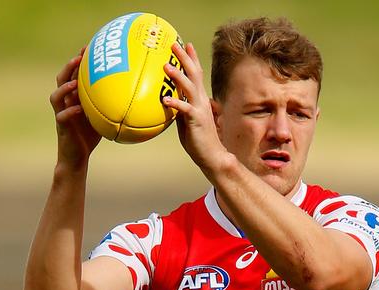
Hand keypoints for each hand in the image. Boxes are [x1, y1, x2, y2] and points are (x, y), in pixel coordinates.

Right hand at [49, 47, 100, 168]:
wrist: (77, 157)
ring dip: (65, 87)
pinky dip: (69, 111)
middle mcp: (66, 103)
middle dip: (70, 66)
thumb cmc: (91, 136)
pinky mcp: (62, 128)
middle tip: (80, 56)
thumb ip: (112, 105)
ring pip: (56, 96)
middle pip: (62, 79)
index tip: (89, 47)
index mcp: (74, 98)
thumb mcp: (104, 116)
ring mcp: (61, 114)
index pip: (74, 75)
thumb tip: (137, 95)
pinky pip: (62, 117)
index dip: (79, 61)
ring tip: (74, 81)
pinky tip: (77, 108)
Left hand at [162, 43, 228, 172]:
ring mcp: (200, 110)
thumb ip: (180, 109)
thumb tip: (169, 101)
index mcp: (200, 100)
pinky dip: (175, 103)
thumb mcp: (187, 121)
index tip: (185, 45)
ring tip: (167, 66)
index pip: (196, 75)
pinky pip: (185, 110)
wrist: (213, 156)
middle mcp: (201, 101)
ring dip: (178, 76)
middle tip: (175, 45)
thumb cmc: (199, 140)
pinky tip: (165, 99)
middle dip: (185, 59)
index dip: (191, 59)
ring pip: (189, 89)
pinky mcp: (197, 121)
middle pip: (194, 75)